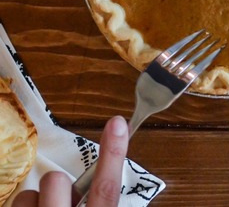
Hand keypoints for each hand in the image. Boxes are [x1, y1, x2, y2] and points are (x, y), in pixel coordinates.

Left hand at [12, 116, 128, 206]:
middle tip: (61, 200)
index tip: (118, 123)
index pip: (106, 187)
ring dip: (37, 202)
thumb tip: (100, 184)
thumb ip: (101, 202)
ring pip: (29, 193)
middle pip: (56, 180)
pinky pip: (16, 203)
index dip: (113, 153)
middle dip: (58, 184)